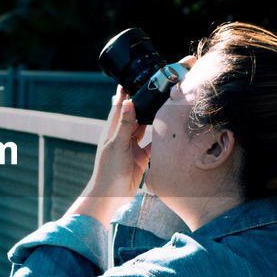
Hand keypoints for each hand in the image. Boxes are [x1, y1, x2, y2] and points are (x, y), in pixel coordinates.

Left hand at [65, 87, 150, 224]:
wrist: (110, 196)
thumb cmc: (109, 170)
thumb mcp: (117, 145)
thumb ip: (125, 125)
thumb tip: (128, 102)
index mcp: (113, 131)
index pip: (119, 108)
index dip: (123, 95)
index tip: (128, 80)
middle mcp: (122, 137)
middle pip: (133, 116)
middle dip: (140, 104)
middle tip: (151, 90)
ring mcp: (132, 148)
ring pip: (143, 129)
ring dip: (151, 120)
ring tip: (161, 105)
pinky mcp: (141, 159)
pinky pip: (152, 146)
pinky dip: (159, 140)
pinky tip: (167, 131)